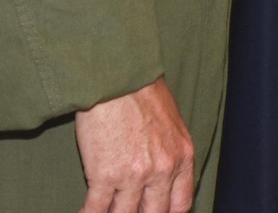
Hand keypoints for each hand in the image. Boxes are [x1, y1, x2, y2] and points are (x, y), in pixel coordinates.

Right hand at [74, 77, 193, 212]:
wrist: (118, 78)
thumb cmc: (142, 94)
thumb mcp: (171, 125)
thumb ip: (169, 153)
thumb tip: (160, 177)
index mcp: (182, 156)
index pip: (180, 204)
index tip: (155, 212)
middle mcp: (162, 170)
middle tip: (129, 211)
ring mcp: (134, 176)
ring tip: (107, 211)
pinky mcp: (104, 175)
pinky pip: (95, 210)